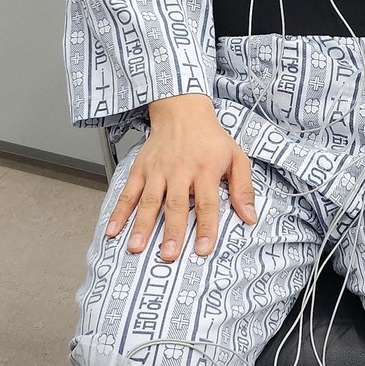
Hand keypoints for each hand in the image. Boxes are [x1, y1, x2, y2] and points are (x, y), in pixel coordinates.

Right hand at [104, 94, 257, 261]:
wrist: (182, 110)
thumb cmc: (210, 138)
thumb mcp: (237, 157)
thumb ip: (243, 189)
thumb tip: (250, 217)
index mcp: (205, 169)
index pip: (206, 203)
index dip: (205, 228)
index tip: (203, 249)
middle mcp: (179, 170)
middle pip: (175, 205)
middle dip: (172, 231)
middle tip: (169, 255)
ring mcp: (157, 170)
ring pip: (149, 201)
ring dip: (142, 225)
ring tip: (136, 247)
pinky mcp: (140, 168)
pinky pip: (128, 192)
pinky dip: (119, 211)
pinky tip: (113, 229)